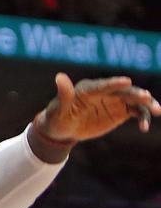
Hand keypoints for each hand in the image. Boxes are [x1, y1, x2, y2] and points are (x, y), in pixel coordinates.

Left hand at [36, 73, 160, 140]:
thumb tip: (60, 77)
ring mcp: (113, 101)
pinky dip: (143, 117)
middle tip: (147, 98)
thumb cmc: (57, 118)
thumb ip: (64, 95)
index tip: (127, 81)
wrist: (63, 130)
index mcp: (88, 89)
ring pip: (133, 100)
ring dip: (145, 104)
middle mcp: (103, 92)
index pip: (102, 86)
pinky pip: (135, 112)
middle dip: (136, 93)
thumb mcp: (58, 110)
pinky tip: (144, 127)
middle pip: (122, 91)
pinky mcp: (120, 111)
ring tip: (157, 111)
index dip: (114, 84)